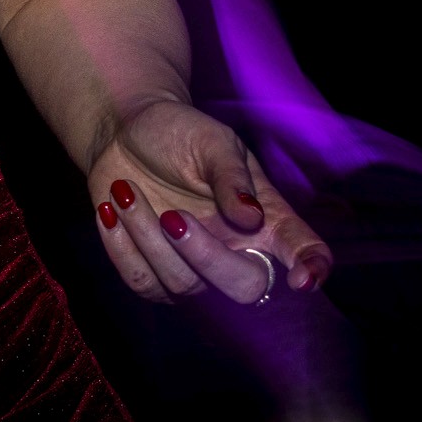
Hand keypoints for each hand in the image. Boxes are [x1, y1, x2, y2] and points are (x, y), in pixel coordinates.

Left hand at [86, 98, 332, 305]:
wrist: (124, 135)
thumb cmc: (179, 133)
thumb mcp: (210, 141)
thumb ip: (231, 176)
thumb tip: (250, 216)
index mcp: (265, 218)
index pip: (302, 249)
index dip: (311, 267)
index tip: (303, 279)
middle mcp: (236, 250)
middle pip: (244, 288)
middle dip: (206, 258)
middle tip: (172, 217)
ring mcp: (194, 268)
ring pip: (184, 287)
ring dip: (148, 240)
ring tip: (127, 191)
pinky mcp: (152, 273)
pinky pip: (141, 282)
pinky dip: (121, 248)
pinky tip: (111, 210)